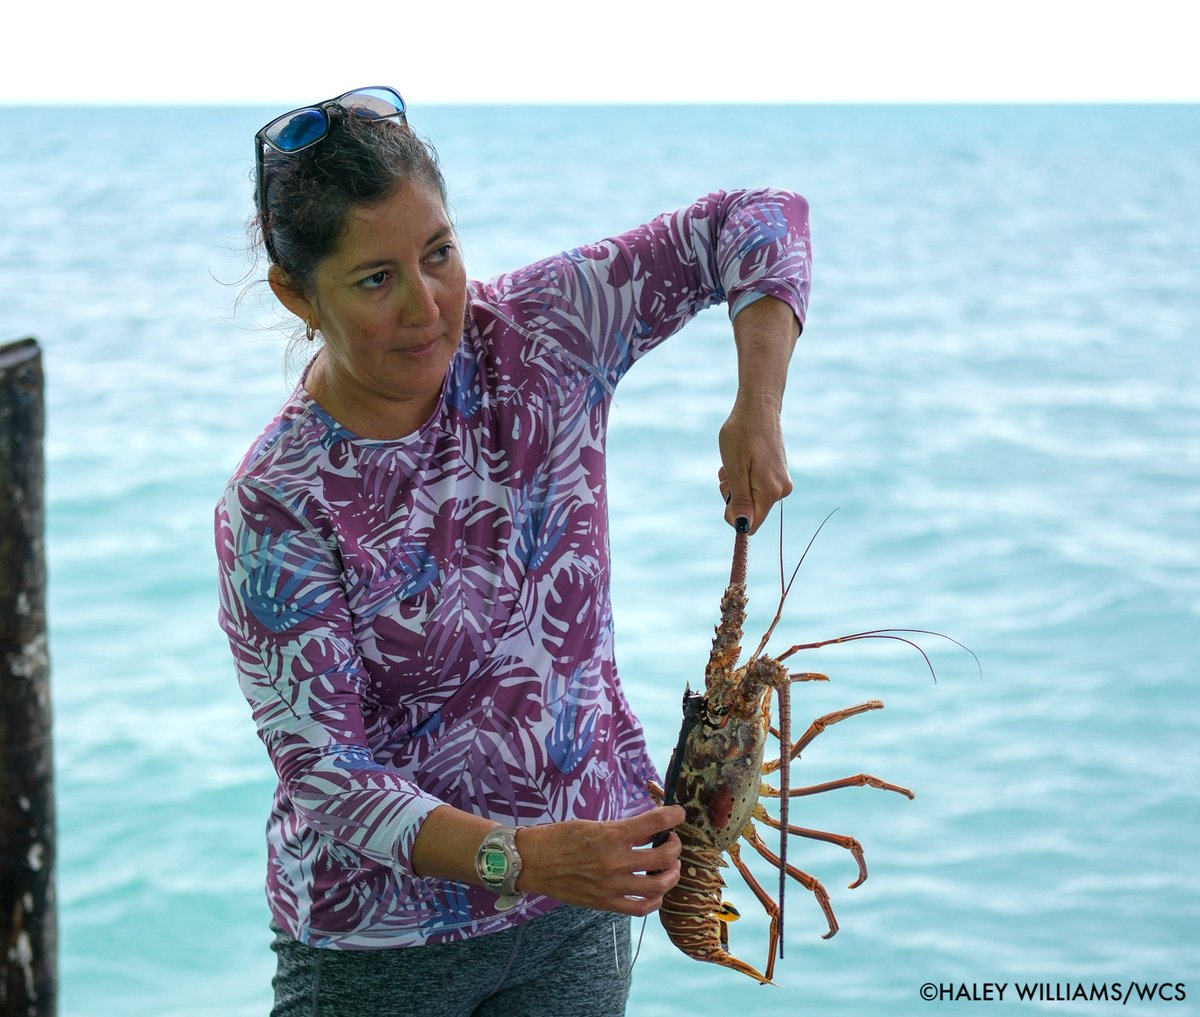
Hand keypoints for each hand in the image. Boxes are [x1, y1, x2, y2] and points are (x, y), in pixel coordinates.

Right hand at [515, 806, 685, 916]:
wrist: (533, 861)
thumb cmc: (560, 837)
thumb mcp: (592, 824)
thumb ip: (622, 829)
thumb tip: (649, 830)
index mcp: (611, 835)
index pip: (655, 823)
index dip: (674, 816)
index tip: (679, 813)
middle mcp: (615, 861)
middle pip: (664, 857)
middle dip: (675, 847)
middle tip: (672, 842)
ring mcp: (612, 886)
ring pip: (659, 885)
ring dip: (671, 874)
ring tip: (670, 867)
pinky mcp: (606, 903)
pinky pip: (641, 908)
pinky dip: (655, 900)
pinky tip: (656, 891)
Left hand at [720, 295, 797, 533]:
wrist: (758, 407)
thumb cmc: (742, 435)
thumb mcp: (734, 469)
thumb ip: (740, 500)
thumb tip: (743, 527)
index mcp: (771, 492)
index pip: (752, 524)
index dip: (734, 516)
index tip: (725, 494)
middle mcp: (782, 490)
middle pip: (751, 512)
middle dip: (733, 497)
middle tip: (726, 474)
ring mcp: (781, 481)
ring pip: (752, 498)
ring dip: (736, 486)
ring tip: (732, 464)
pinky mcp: (778, 474)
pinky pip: (757, 487)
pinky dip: (743, 478)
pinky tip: (741, 460)